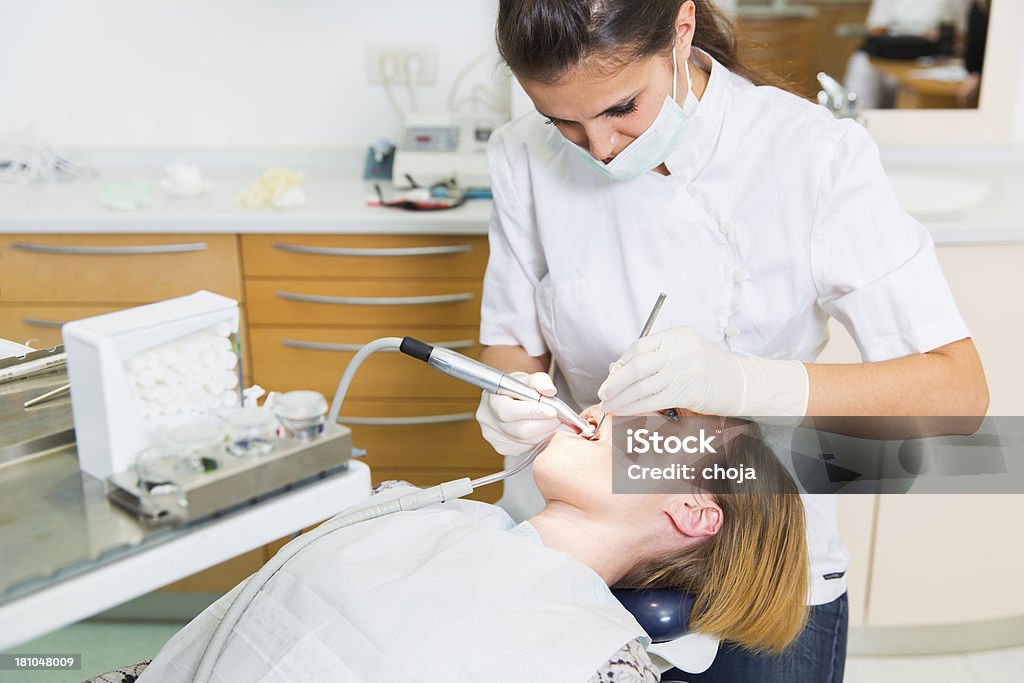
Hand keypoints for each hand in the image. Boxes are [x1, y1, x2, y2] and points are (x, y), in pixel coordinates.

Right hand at [476, 371, 564, 455]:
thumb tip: (549, 391)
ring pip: (526, 442)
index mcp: (491, 400)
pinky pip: (526, 448)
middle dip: (546, 425)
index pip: (508, 411)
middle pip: (520, 431)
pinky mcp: (503, 448)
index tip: (552, 411)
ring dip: (547, 434)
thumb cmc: (519, 387)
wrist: (510, 397)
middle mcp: (489, 421)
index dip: (532, 413)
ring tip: (560, 425)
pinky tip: (548, 432)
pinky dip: (541, 440)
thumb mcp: (530, 378)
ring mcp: (494, 437)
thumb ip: (540, 381)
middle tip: (563, 420)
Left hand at [597, 326, 808, 419]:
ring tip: (609, 405)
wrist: (739, 383)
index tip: (612, 375)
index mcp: (677, 334)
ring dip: (621, 398)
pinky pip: (653, 400)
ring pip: (642, 386)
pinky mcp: (686, 390)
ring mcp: (684, 369)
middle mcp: (680, 349)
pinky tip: (624, 410)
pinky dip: (634, 407)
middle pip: (637, 366)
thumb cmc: (708, 369)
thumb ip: (657, 356)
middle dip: (616, 382)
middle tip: (603, 393)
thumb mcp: (685, 351)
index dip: (622, 363)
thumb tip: (620, 370)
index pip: (640, 346)